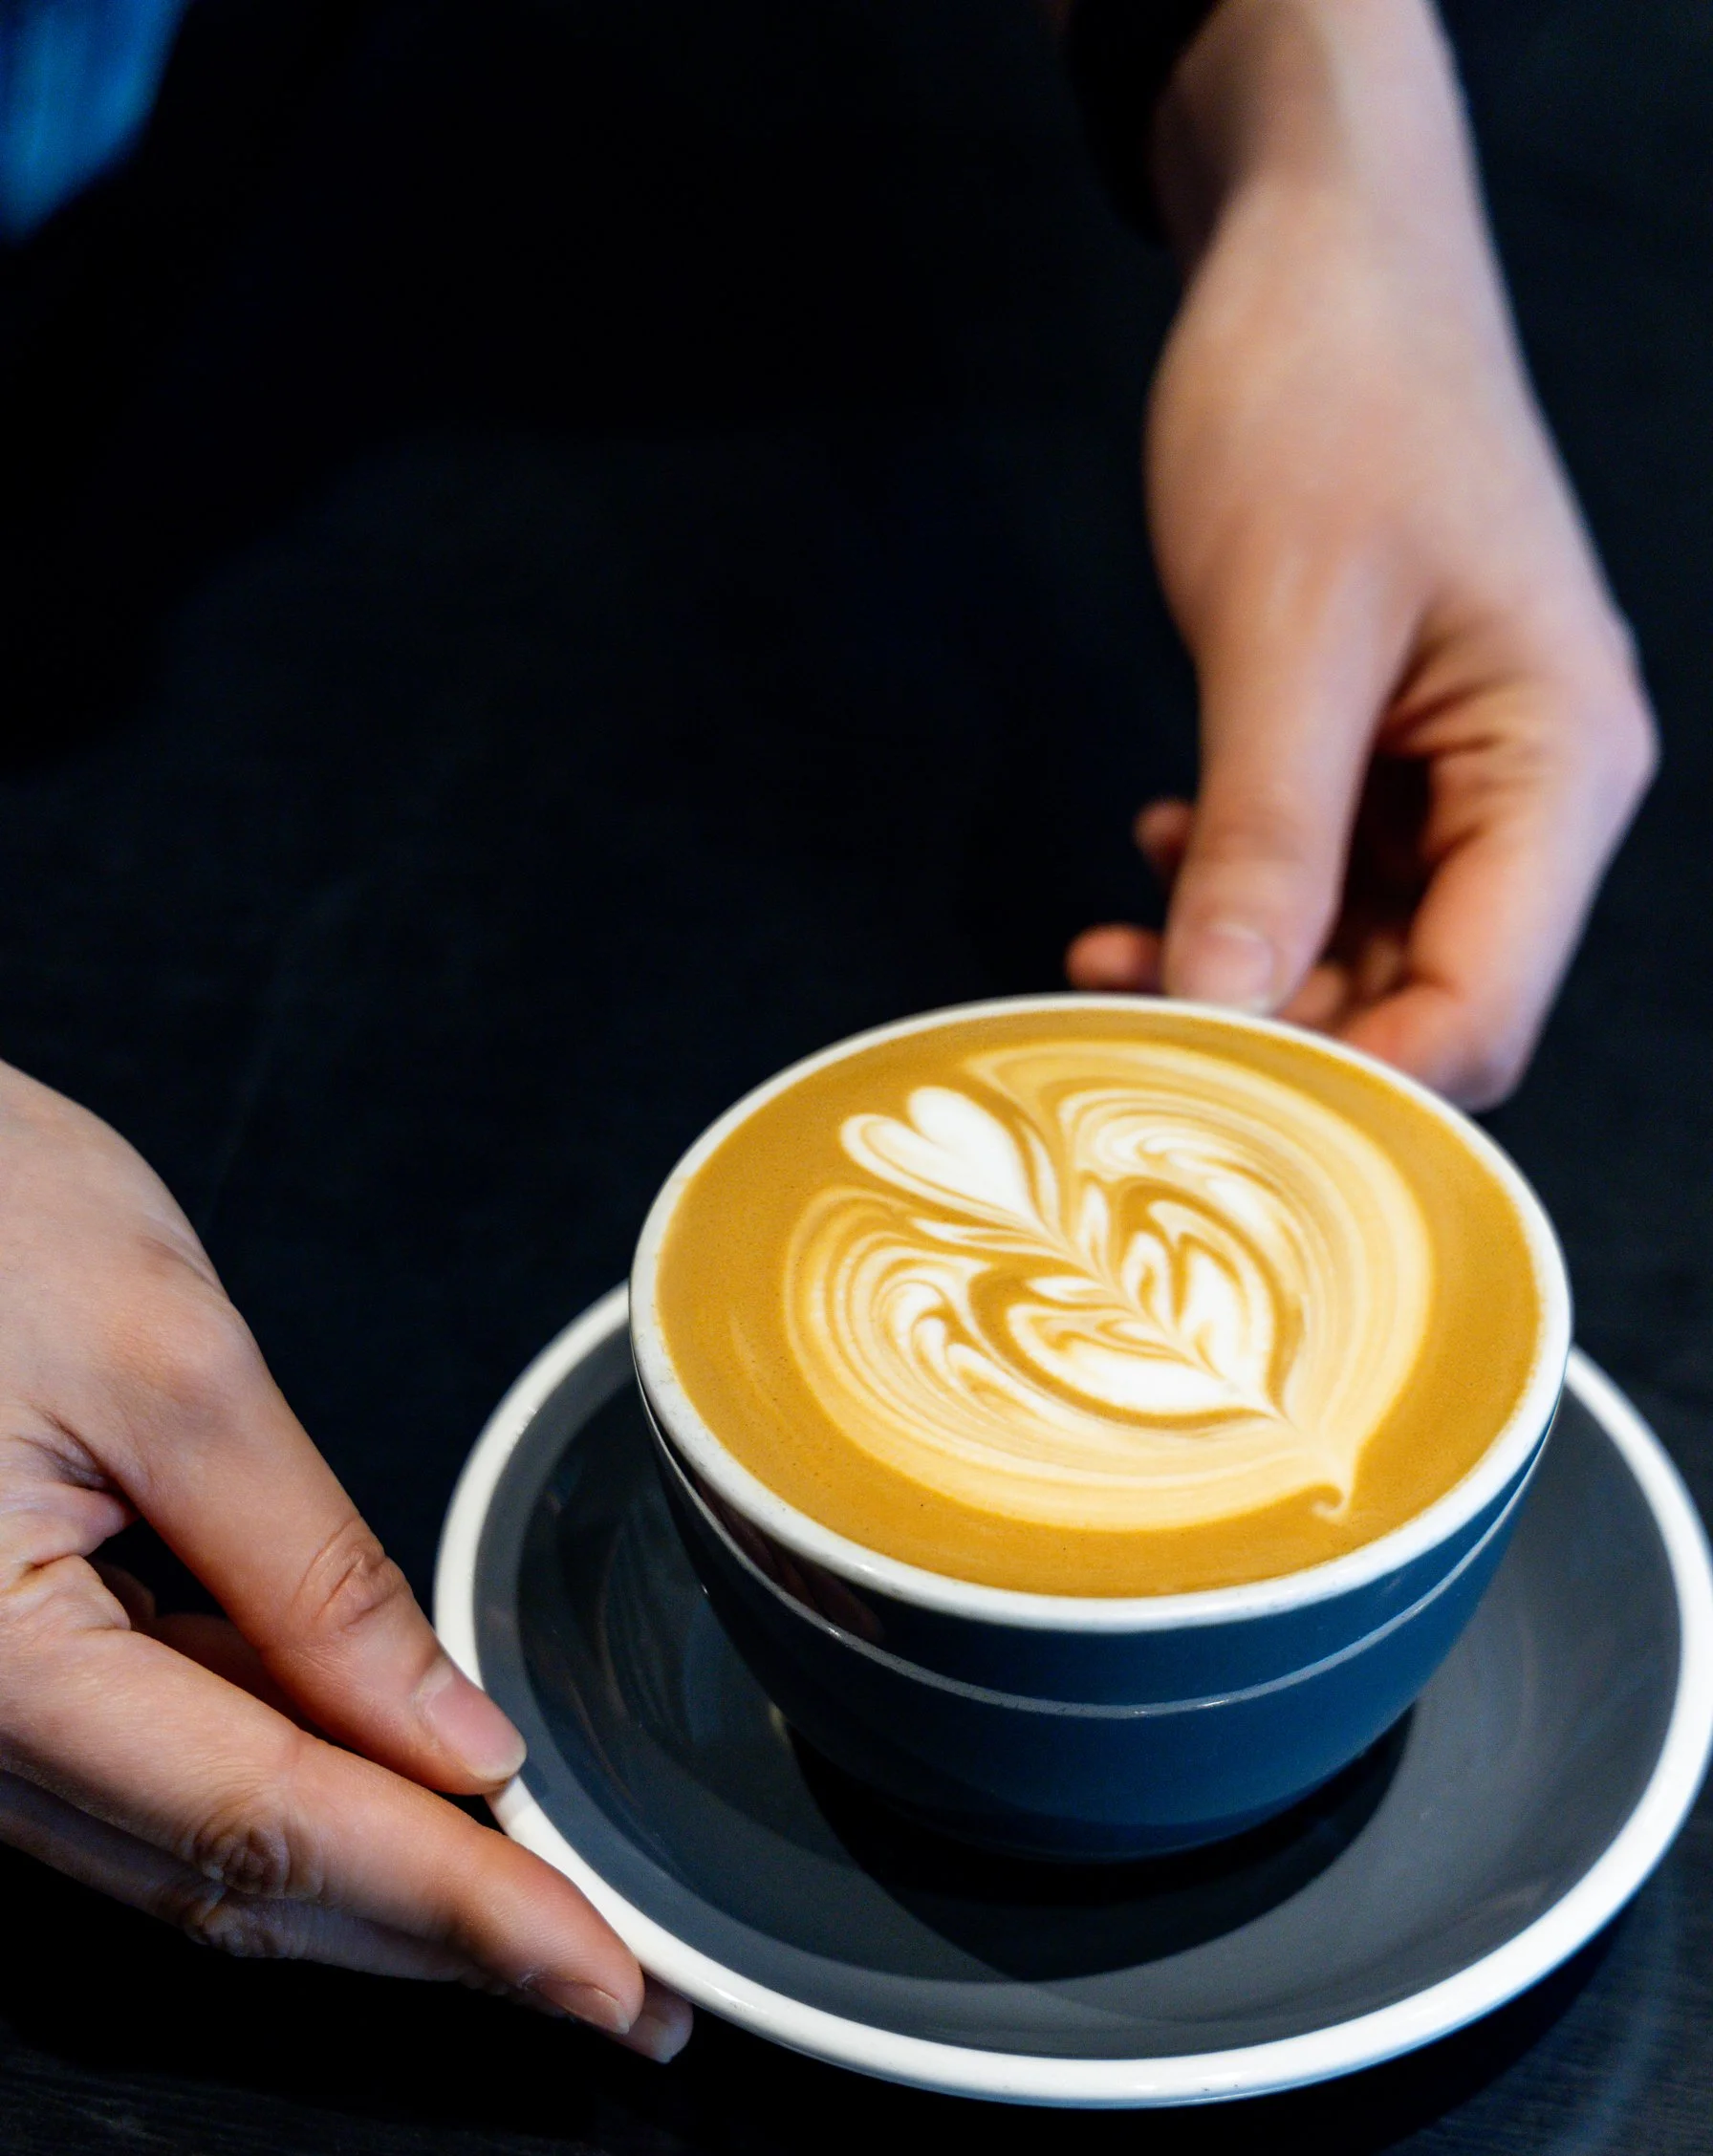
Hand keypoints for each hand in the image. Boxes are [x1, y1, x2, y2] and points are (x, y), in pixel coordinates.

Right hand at [0, 1064, 688, 2059]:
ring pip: (198, 1862)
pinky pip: (160, 1787)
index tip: (606, 1977)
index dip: (456, 1912)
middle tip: (622, 1993)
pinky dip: (301, 1812)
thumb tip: (454, 1740)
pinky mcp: (1, 1684)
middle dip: (443, 1943)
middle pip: (236, 1884)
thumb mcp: (172, 1361)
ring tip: (548, 1921)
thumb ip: (314, 1573)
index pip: (270, 1824)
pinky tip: (418, 1809)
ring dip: (382, 1900)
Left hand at [1066, 0, 1654, 1106]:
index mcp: (1559, 768)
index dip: (1350, 1087)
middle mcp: (1527, 793)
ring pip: (1356, 955)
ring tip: (1108, 952)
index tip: (1206, 1101)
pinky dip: (1231, 897)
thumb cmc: (1334, 398)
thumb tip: (1219, 1011)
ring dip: (1235, 973)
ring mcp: (1456, 776)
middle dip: (1274, 1036)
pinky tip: (1151, 855)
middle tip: (1123, 1033)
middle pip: (1418, 1006)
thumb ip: (1262, 833)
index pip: (1483, 1015)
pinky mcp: (1385, 754)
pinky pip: (1317, 881)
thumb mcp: (1288, 628)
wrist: (1317, 254)